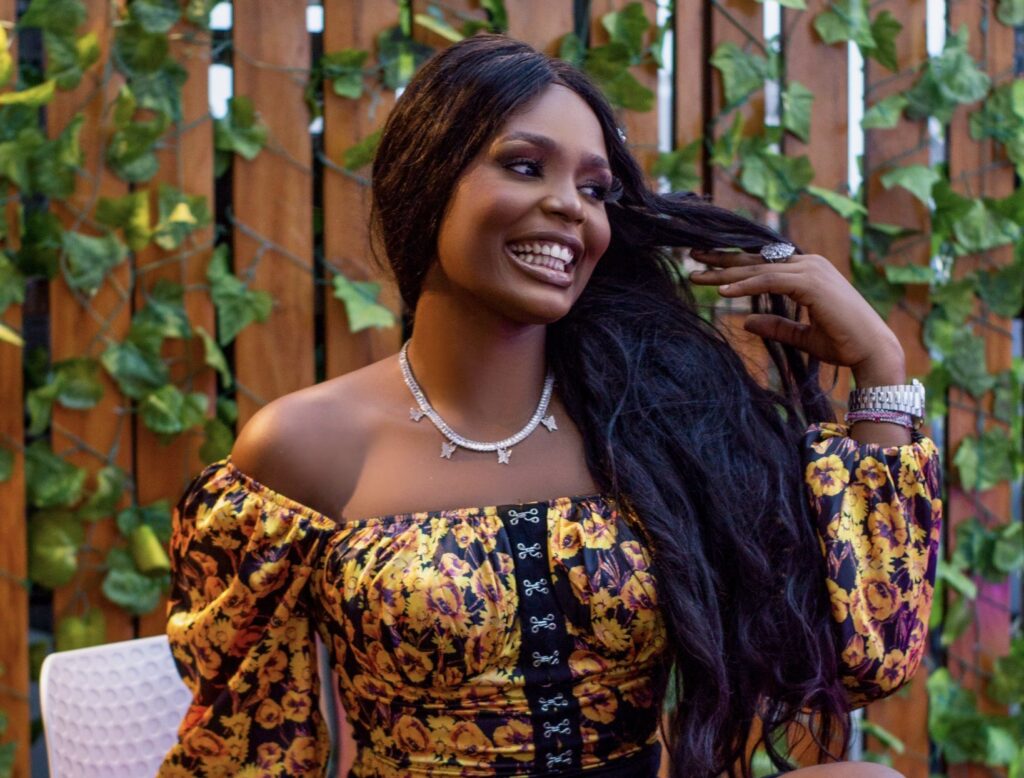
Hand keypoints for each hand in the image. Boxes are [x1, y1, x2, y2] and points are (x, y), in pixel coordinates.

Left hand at [688, 249, 905, 379]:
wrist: (872, 351)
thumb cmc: (843, 344)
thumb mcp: (801, 335)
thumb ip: (775, 326)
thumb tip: (745, 322)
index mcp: (807, 271)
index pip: (762, 264)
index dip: (733, 264)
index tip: (705, 266)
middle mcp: (809, 263)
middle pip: (756, 260)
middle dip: (722, 260)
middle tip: (691, 258)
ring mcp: (811, 269)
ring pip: (758, 268)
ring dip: (726, 273)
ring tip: (697, 276)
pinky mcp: (811, 282)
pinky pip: (769, 280)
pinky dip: (745, 285)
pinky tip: (722, 292)